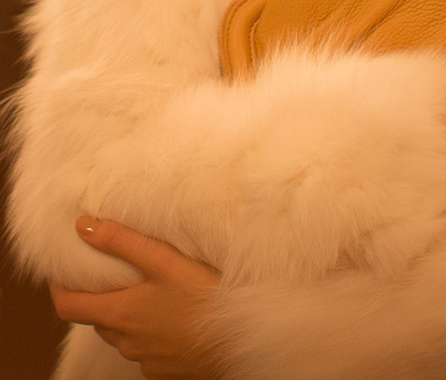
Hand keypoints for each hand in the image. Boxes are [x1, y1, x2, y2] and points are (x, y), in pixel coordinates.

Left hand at [50, 218, 220, 379]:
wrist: (239, 340)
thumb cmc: (204, 297)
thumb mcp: (164, 261)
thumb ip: (122, 242)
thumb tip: (83, 226)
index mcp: (120, 314)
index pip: (68, 307)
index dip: (59, 287)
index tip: (62, 271)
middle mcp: (125, 342)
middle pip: (98, 318)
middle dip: (100, 296)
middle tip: (114, 272)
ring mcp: (145, 359)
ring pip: (123, 333)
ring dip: (127, 313)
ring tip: (150, 289)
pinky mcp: (164, 369)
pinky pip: (146, 348)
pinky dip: (150, 331)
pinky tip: (174, 314)